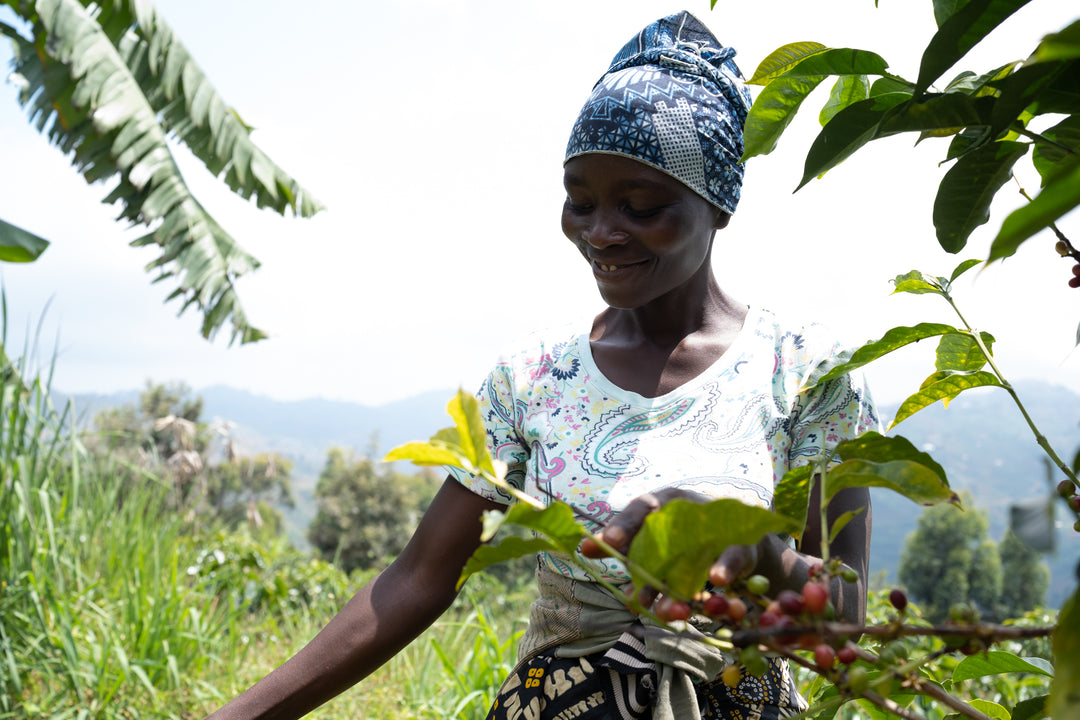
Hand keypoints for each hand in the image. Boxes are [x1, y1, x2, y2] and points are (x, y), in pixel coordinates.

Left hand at [577, 488, 766, 608]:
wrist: (735, 536)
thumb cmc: (682, 535)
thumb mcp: (653, 537)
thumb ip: (624, 544)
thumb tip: (585, 548)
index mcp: (662, 503)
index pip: (639, 508)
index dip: (623, 525)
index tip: (606, 542)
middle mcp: (686, 509)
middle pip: (665, 534)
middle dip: (646, 567)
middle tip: (631, 596)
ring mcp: (715, 526)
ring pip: (694, 554)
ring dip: (677, 587)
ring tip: (663, 612)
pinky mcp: (739, 544)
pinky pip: (731, 555)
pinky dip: (723, 568)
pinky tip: (717, 580)